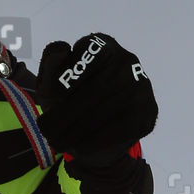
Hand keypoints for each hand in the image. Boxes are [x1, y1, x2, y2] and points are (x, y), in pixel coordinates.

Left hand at [36, 32, 156, 164]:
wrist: (98, 124)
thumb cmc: (70, 94)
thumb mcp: (54, 78)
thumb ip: (52, 62)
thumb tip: (62, 49)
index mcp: (102, 45)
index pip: (85, 57)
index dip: (65, 77)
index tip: (47, 97)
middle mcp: (127, 60)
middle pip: (93, 91)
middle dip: (64, 114)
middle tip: (45, 131)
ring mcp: (141, 86)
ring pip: (103, 113)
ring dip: (74, 133)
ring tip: (57, 142)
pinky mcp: (148, 111)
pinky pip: (119, 130)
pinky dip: (94, 142)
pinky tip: (79, 148)